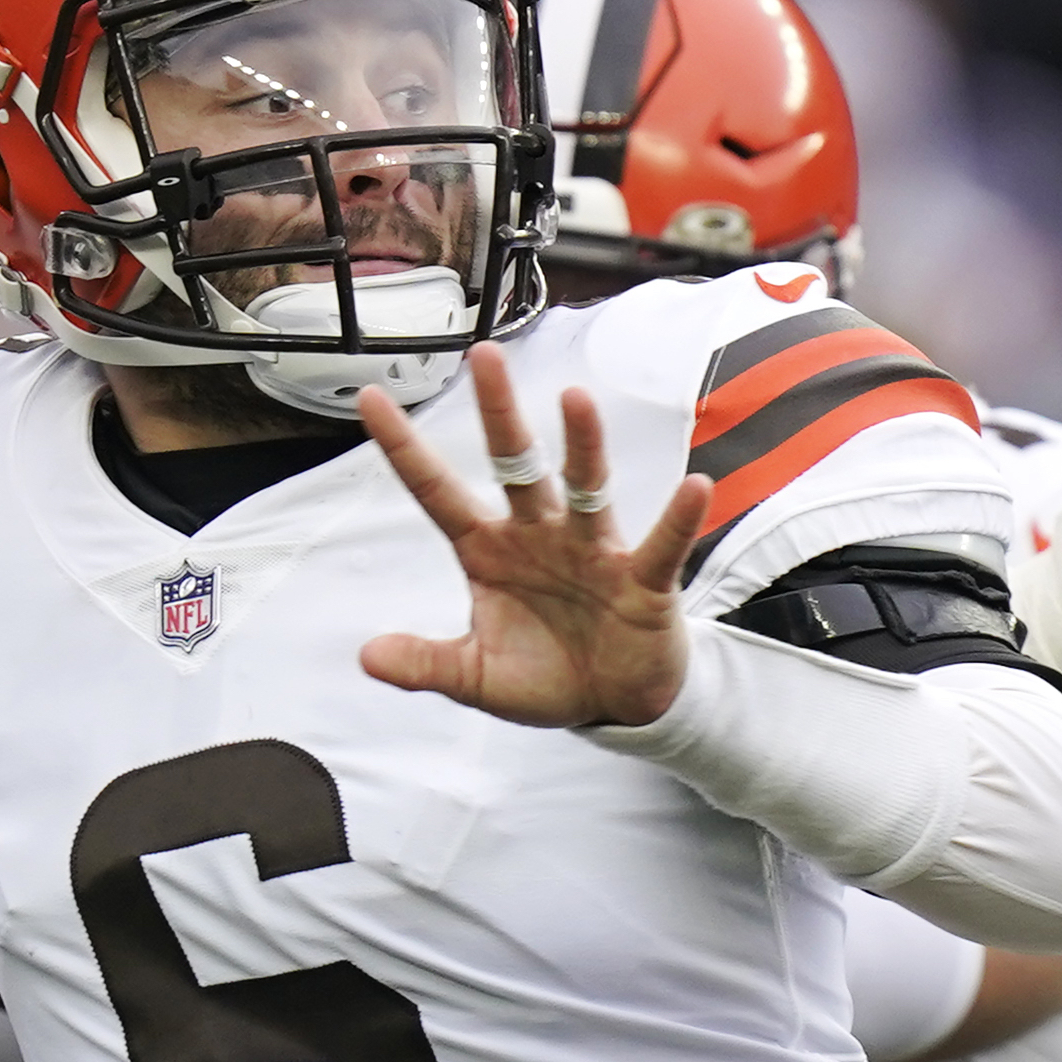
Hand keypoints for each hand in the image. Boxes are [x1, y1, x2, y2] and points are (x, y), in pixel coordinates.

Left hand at [359, 343, 715, 727]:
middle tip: (484, 355)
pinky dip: (679, 519)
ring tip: (574, 399)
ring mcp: (592, 551)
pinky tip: (694, 488)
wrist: (612, 707)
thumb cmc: (543, 678)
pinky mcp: (643, 580)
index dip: (405, 449)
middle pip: (515, 464)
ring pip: (586, 486)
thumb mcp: (476, 678)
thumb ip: (426, 664)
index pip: (437, 492)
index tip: (369, 398)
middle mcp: (538, 535)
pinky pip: (662, 545)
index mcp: (487, 551)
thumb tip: (367, 658)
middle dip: (498, 413)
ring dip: (582, 445)